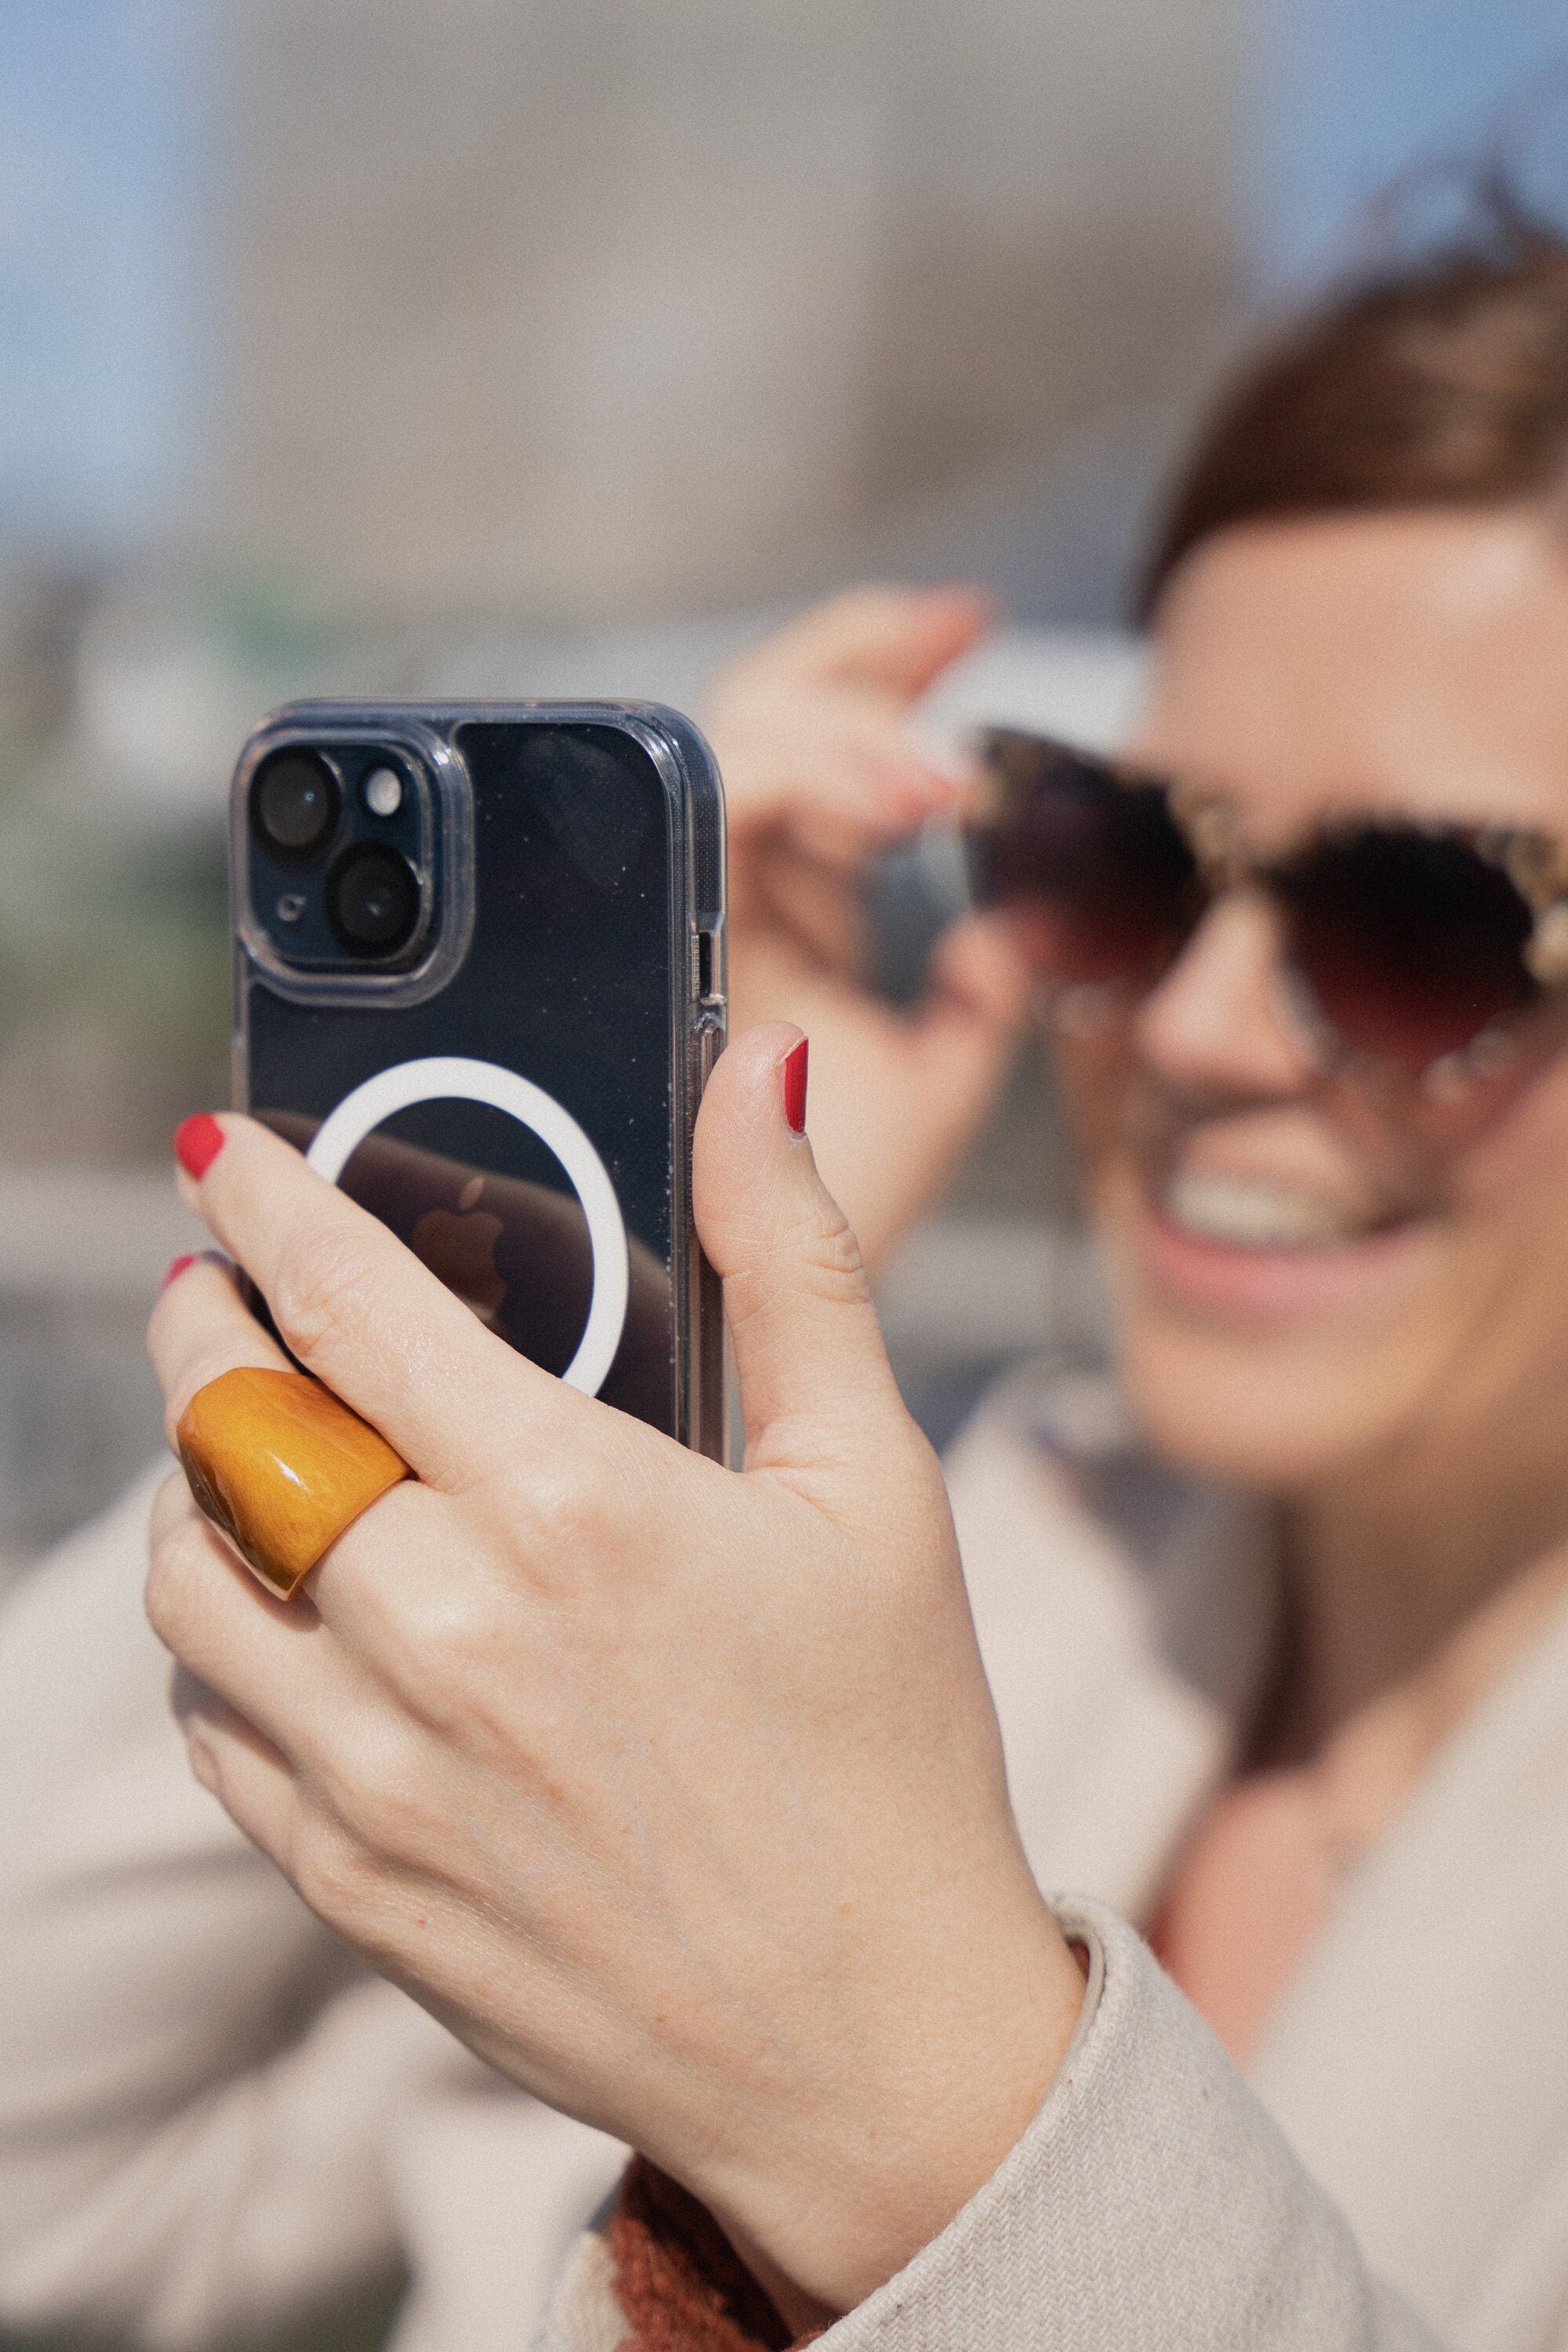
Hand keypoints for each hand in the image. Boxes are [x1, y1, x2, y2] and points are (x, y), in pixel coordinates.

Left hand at [145, 1031, 1082, 2319]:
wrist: (879, 2045)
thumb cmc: (894, 1747)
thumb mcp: (874, 1482)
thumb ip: (794, 1262)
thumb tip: (752, 1077)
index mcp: (574, 1506)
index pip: (351, 1304)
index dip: (264, 1204)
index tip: (212, 1155)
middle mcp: (447, 1631)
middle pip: (230, 1428)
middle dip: (200, 1324)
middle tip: (213, 1286)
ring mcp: (380, 1771)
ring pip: (187, 1575)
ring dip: (196, 1483)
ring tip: (250, 1447)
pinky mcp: (350, 1883)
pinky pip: (212, 1725)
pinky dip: (220, 1642)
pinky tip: (290, 1615)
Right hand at [704, 587, 1032, 1265]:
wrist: (784, 1346)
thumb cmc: (840, 1225)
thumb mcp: (934, 1094)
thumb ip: (974, 1004)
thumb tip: (1021, 920)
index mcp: (782, 911)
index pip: (807, 738)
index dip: (873, 661)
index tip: (971, 621)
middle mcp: (729, 904)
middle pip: (756, 715)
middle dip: (853, 660)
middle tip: (958, 644)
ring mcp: (694, 924)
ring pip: (725, 747)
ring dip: (839, 727)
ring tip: (937, 782)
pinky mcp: (670, 954)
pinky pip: (708, 822)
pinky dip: (798, 786)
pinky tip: (898, 817)